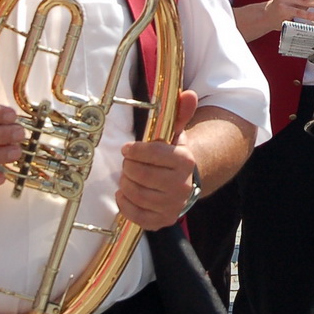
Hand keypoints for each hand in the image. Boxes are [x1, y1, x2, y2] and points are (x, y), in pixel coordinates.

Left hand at [117, 89, 200, 228]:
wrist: (186, 182)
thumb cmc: (173, 155)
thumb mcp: (176, 133)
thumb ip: (180, 113)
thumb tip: (189, 93)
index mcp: (185, 161)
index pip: (149, 153)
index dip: (134, 150)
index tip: (129, 149)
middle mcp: (182, 185)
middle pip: (138, 174)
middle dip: (129, 166)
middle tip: (130, 164)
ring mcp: (173, 205)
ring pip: (134, 193)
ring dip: (125, 183)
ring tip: (129, 177)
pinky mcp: (163, 220)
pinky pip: (135, 214)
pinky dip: (124, 203)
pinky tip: (126, 193)